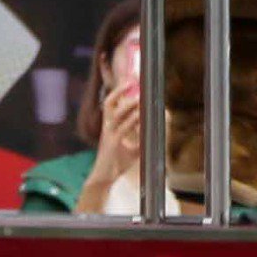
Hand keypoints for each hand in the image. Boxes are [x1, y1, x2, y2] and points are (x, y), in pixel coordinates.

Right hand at [83, 68, 146, 188]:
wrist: (104, 176)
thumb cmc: (117, 161)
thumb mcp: (130, 147)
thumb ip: (139, 137)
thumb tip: (152, 130)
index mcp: (109, 124)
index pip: (111, 101)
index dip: (119, 89)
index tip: (131, 79)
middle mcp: (107, 125)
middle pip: (110, 102)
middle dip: (121, 91)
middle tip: (134, 82)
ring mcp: (109, 133)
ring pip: (117, 113)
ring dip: (129, 105)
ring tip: (140, 98)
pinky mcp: (112, 143)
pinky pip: (122, 128)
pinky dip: (132, 121)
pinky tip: (140, 117)